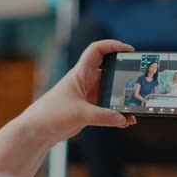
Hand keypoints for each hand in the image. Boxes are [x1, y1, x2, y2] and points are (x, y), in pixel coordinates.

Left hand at [20, 40, 136, 144]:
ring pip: (111, 91)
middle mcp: (85, 82)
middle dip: (124, 73)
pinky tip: (126, 121)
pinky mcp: (89, 110)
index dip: (112, 45)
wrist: (37, 130)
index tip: (128, 49)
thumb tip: (123, 118)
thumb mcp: (79, 114)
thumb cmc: (50, 115)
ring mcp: (88, 96)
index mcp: (80, 74)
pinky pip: (108, 108)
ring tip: (135, 105)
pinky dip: (118, 113)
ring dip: (123, 98)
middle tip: (139, 77)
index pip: (96, 51)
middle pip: (109, 70)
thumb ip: (103, 116)